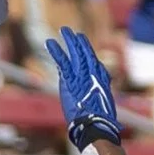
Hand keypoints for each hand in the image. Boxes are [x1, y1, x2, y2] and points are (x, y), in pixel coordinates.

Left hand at [44, 26, 122, 147]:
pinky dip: (56, 51)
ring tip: (63, 30)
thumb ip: (100, 95)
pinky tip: (50, 43)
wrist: (95, 124)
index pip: (93, 61)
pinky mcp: (70, 79)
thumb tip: (104, 94)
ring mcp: (81, 74)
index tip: (82, 43)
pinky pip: (62, 61)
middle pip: (85, 53)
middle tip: (71, 32)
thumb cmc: (100, 120)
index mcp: (101, 79)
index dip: (87, 51)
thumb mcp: (104, 104)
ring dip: (69, 40)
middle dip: (77, 42)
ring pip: (75, 52)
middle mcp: (92, 73)